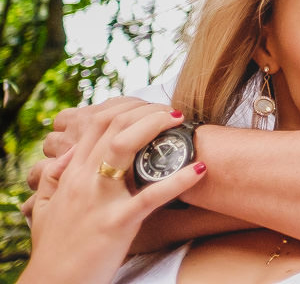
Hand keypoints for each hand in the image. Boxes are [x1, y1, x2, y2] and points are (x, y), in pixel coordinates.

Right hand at [18, 102, 205, 283]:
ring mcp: (100, 200)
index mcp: (71, 174)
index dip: (128, 107)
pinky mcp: (118, 223)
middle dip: (148, 111)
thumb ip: (53, 178)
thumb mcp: (46, 208)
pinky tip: (200, 168)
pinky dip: (178, 180)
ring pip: (124, 147)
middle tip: (174, 111)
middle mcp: (84, 180)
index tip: (151, 106)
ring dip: (156, 127)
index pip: (97, 123)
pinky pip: (151, 197)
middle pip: (114, 126)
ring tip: (182, 122)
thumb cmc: (54, 247)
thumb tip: (65, 155)